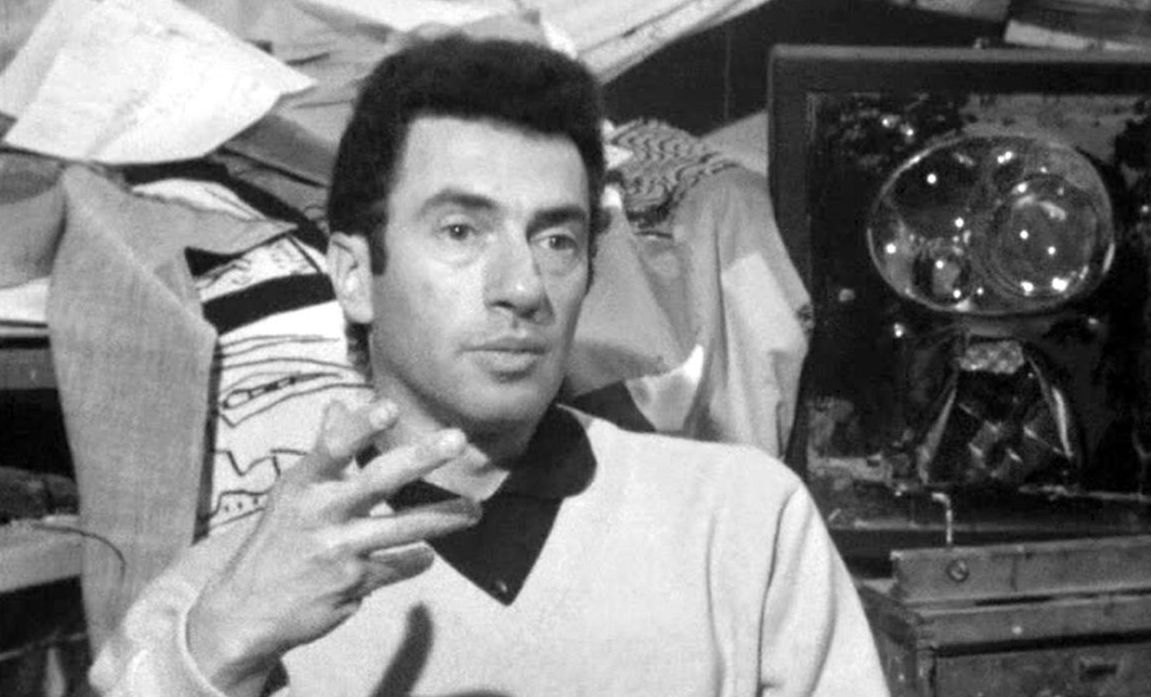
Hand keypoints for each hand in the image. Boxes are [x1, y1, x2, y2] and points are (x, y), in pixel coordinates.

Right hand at [187, 399, 480, 695]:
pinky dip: (415, 561)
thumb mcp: (293, 492)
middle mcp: (319, 514)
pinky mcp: (353, 584)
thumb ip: (324, 449)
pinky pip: (398, 566)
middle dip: (420, 459)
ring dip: (443, 518)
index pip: (332, 448)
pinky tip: (426, 556)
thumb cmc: (280, 537)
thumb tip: (338, 403)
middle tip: (457, 440)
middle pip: (377, 481)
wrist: (248, 611)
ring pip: (402, 529)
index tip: (389, 407)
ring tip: (474, 511)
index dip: (361, 427)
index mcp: (302, 484)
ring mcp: (337, 551)